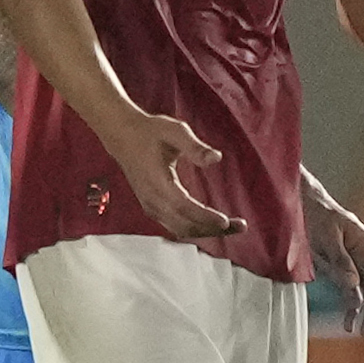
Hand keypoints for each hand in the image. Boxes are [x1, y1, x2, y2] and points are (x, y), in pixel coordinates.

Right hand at [114, 110, 244, 242]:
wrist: (123, 135)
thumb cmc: (150, 131)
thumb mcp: (175, 131)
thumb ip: (195, 146)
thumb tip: (216, 158)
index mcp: (157, 182)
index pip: (183, 207)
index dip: (205, 217)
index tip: (226, 221)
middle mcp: (152, 200)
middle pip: (185, 225)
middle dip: (213, 229)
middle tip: (241, 226)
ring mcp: (151, 207)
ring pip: (181, 230)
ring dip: (207, 231)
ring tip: (233, 227)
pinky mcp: (153, 208)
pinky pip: (176, 226)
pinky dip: (196, 228)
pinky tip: (213, 224)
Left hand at [304, 184, 363, 333]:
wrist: (304, 205)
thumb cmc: (317, 216)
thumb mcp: (326, 236)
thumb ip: (340, 260)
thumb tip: (354, 285)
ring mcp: (356, 265)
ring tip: (358, 331)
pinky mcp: (343, 271)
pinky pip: (354, 293)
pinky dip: (353, 308)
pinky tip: (348, 323)